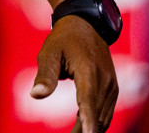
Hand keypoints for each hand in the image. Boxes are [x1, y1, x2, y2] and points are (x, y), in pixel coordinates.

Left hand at [32, 16, 118, 131]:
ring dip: (90, 128)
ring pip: (103, 117)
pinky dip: (95, 121)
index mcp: (88, 71)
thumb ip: (45, 75)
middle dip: (84, 130)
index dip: (88, 121)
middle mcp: (105, 80)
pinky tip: (83, 128)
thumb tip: (35, 95)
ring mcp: (112, 85)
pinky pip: (105, 112)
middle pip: (95, 114)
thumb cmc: (63, 39)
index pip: (88, 101)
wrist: (86, 25)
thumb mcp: (49, 52)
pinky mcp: (113, 89)